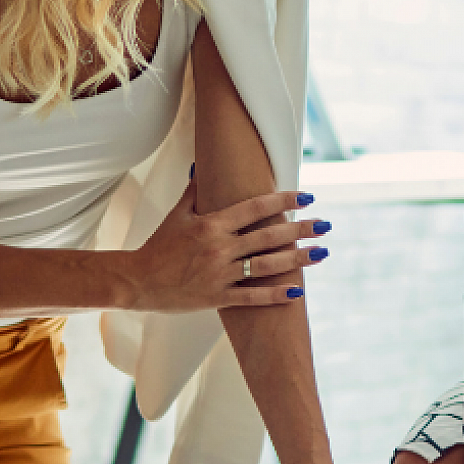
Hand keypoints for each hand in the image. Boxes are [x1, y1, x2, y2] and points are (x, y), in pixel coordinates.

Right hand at [128, 178, 328, 311]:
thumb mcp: (177, 215)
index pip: (255, 207)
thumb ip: (194, 192)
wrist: (137, 281)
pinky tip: (298, 291)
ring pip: (266, 265)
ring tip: (322, 252)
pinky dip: (276, 295)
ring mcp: (219, 274)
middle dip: (300, 230)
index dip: (283, 201)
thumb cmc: (159, 246)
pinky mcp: (217, 297)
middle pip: (268, 236)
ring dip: (297, 259)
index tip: (307, 196)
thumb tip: (200, 165)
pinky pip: (252, 296)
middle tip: (326, 225)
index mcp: (212, 224)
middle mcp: (219, 248)